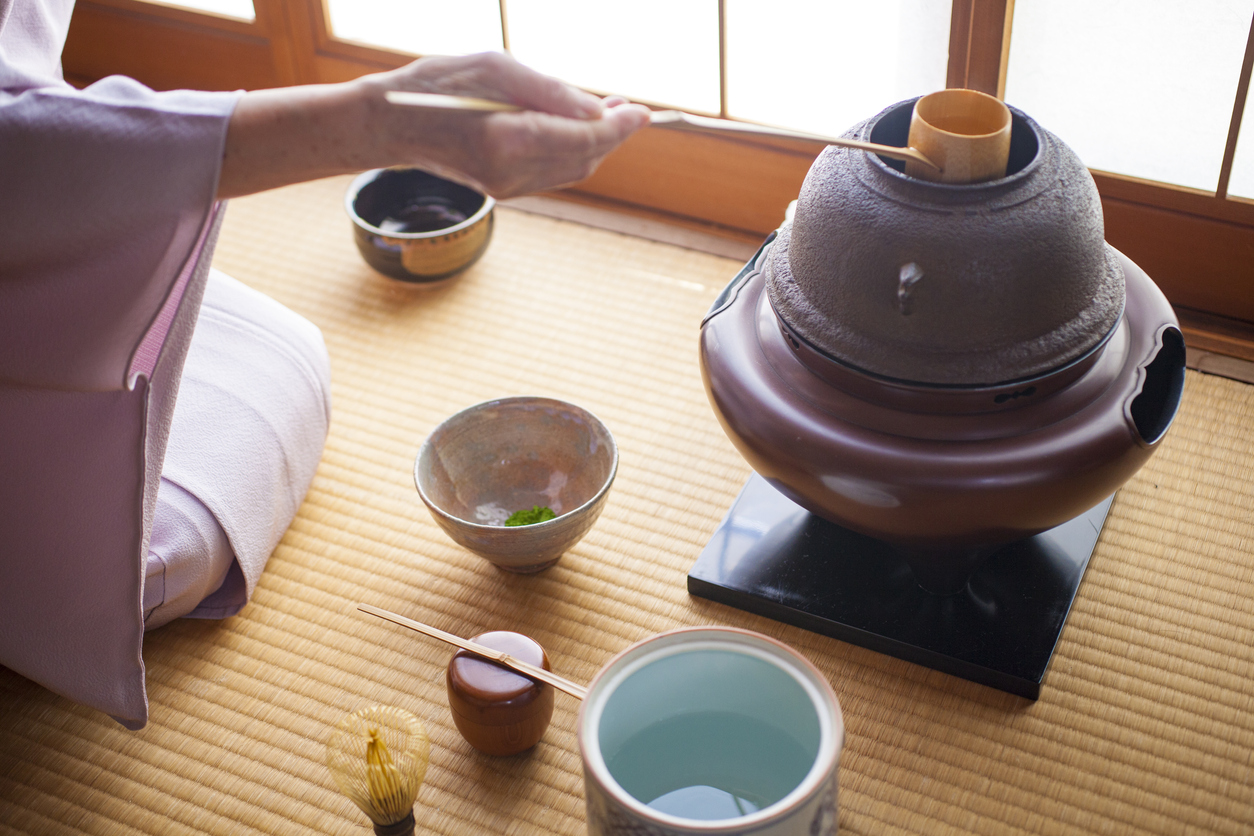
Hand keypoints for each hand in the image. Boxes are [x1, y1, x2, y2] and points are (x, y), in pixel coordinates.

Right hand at [363, 52, 650, 196]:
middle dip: (613, 135)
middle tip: (630, 107)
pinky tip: (577, 129)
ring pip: (572, 170)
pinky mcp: (503, 190)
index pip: (584, 138)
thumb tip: (596, 111)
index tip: (644, 112)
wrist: (390, 125)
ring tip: (609, 113)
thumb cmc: (436, 85)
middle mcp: (510, 171)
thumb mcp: (494, 67)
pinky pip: (553, 174)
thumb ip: (550, 91)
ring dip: (596, 145)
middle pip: (585, 159)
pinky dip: (573, 153)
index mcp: (508, 138)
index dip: (620, 126)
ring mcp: (506, 187)